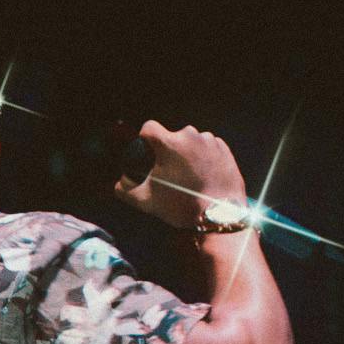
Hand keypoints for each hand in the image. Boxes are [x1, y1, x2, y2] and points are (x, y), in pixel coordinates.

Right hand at [115, 120, 249, 233]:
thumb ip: (124, 190)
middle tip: (172, 174)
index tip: (149, 153)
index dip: (145, 140)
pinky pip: (207, 148)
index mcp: (170, 143)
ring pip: (190, 142)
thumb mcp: (146, 201)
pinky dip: (203, 158)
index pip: (149, 128)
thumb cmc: (182, 206)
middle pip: (172, 137)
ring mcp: (209, 141)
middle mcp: (190, 136)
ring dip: (188, 155)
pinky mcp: (223, 148)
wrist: (220, 215)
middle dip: (170, 152)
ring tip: (190, 178)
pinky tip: (204, 176)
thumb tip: (120, 183)